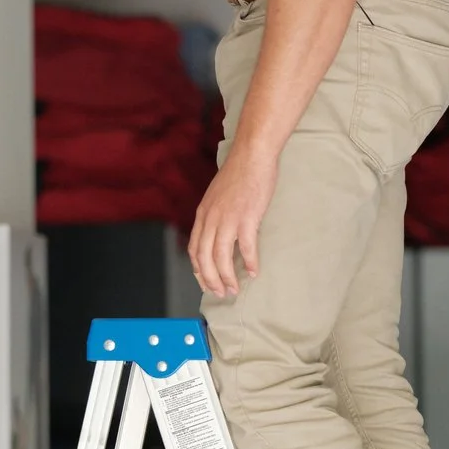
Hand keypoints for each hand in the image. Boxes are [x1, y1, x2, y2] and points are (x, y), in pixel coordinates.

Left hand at [189, 144, 276, 300]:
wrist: (251, 156)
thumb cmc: (238, 174)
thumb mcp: (216, 196)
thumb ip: (214, 215)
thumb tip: (217, 233)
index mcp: (203, 214)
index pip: (194, 250)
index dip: (199, 270)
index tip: (206, 283)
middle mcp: (211, 219)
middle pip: (205, 258)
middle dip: (211, 280)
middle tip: (220, 293)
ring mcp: (228, 219)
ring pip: (221, 257)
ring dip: (227, 277)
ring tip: (234, 289)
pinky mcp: (246, 217)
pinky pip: (245, 247)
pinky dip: (249, 262)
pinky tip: (254, 272)